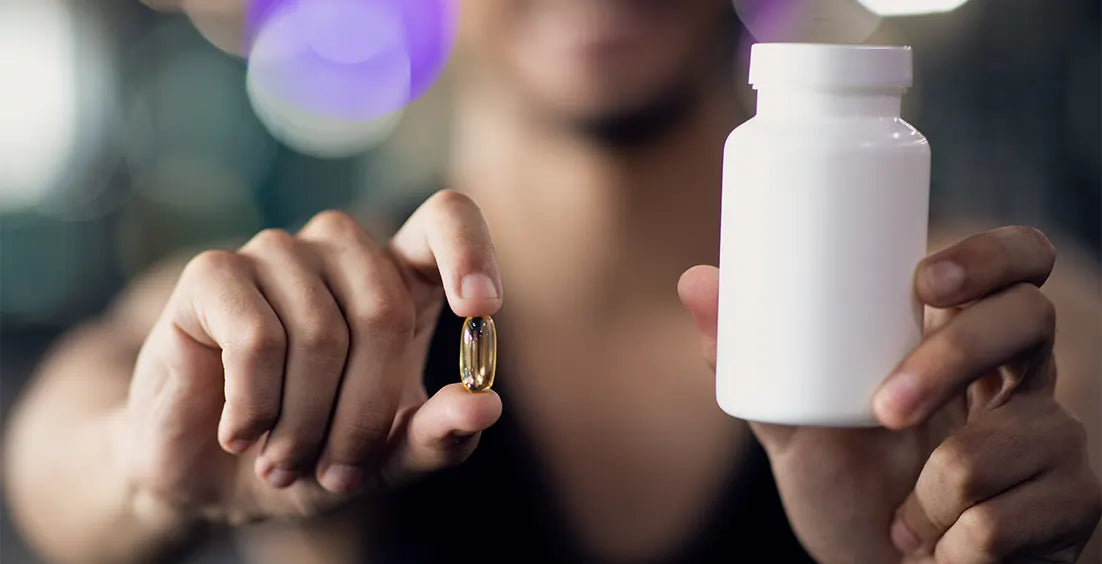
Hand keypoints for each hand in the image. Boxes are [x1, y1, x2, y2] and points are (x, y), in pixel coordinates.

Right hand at [120, 191, 502, 524]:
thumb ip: (439, 436)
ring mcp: (276, 252)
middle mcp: (340, 250)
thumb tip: (486, 405)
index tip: (482, 308)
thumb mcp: (386, 460)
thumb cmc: (313, 452)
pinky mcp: (213, 273)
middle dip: (366, 413)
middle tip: (340, 472)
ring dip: (305, 424)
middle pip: (384, 308)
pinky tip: (242, 435)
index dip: (470, 250)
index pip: (446, 218)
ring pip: (320, 333)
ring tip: (285, 462)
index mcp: (398, 277)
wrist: (209, 472)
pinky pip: (256, 338)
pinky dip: (256, 407)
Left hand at [679, 226, 1100, 562]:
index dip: (993, 254)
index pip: (1014, 266)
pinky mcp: (1071, 505)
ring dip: (932, 499)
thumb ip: (754, 363)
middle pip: (1029, 320)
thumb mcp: (796, 431)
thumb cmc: (848, 493)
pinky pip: (1011, 518)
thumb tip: (693, 281)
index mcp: (965, 342)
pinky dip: (954, 548)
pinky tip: (945, 553)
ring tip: (904, 519)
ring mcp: (1054, 440)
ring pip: (1012, 436)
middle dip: (950, 360)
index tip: (925, 279)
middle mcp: (1022, 379)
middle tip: (885, 409)